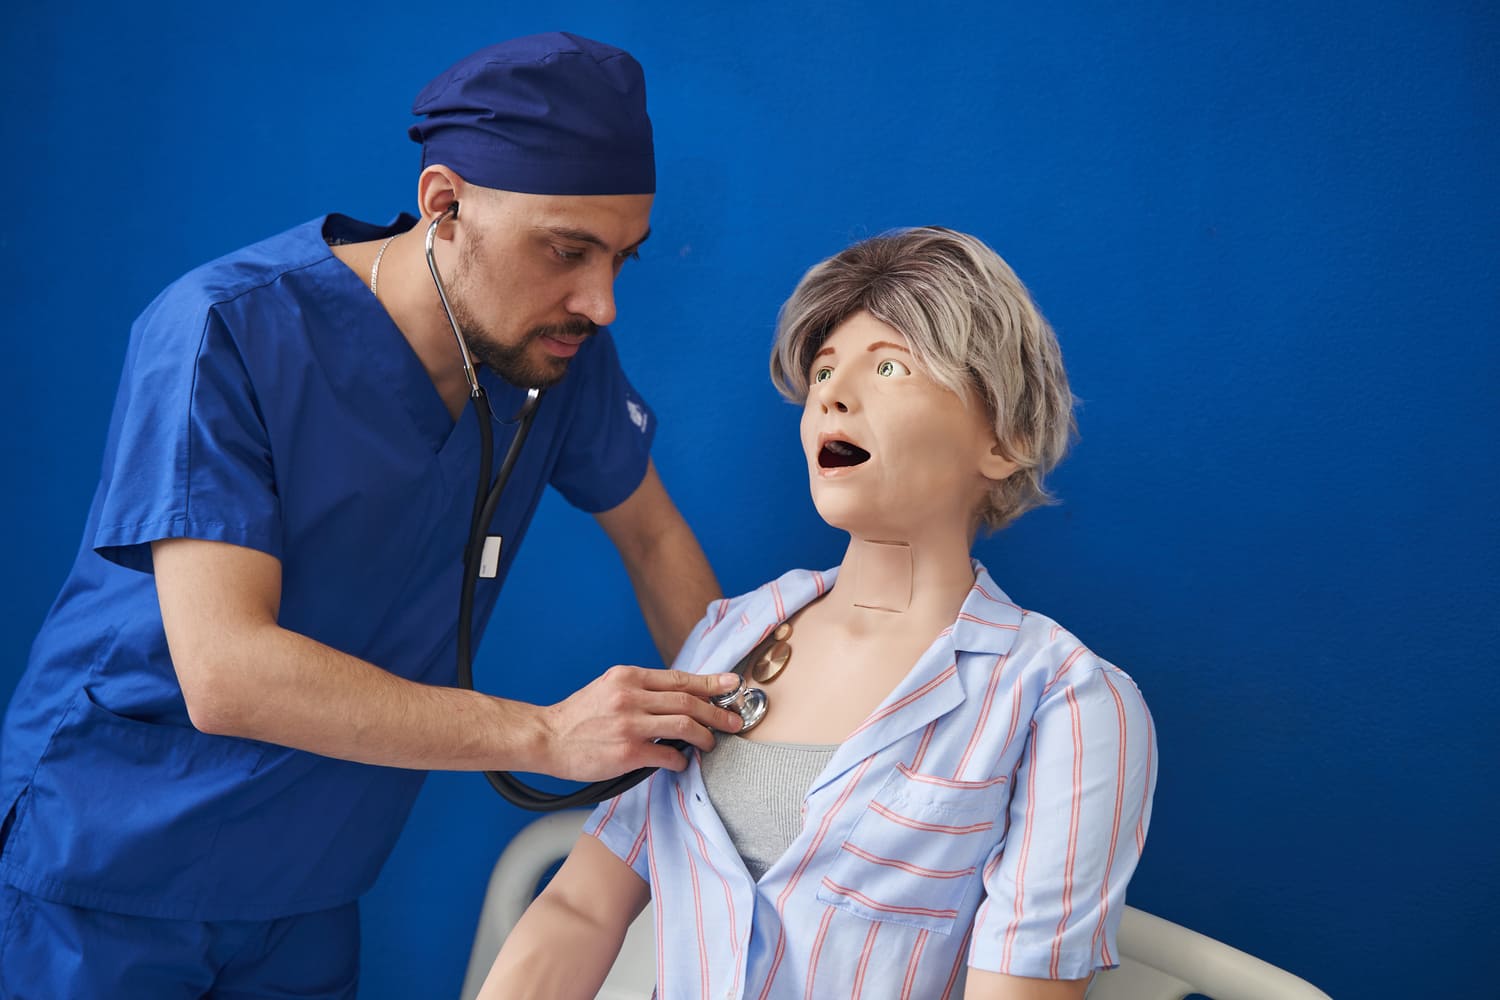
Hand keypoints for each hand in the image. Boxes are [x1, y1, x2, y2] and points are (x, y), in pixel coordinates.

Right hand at [539, 667, 744, 780]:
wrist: (546, 737)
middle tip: (733, 721)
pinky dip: (681, 760)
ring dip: (705, 736)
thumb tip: (679, 697)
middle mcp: (631, 696)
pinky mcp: (627, 752)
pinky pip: (667, 755)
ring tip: (711, 743)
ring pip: (684, 726)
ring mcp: (630, 724)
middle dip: (717, 711)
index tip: (732, 684)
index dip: (711, 682)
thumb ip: (641, 689)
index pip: (680, 678)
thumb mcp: (609, 687)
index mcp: (628, 676)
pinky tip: (681, 763)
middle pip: (689, 701)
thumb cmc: (579, 716)